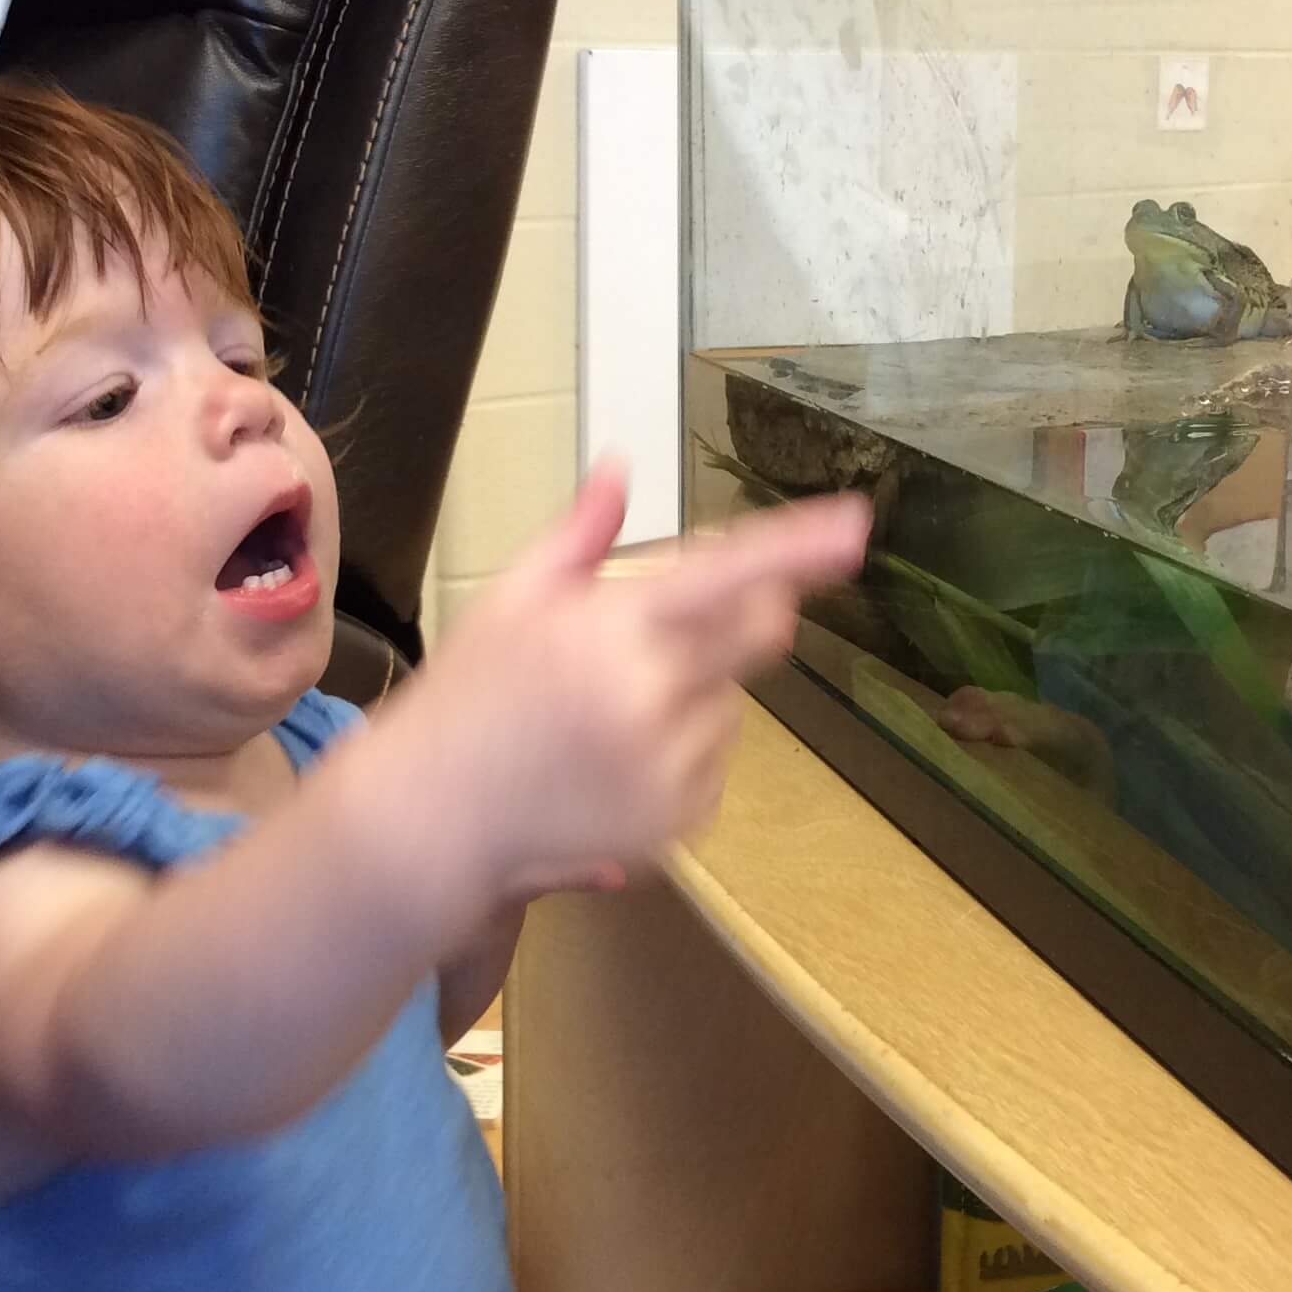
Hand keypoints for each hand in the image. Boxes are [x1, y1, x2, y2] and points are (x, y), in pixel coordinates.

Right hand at [382, 459, 869, 904]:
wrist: (434, 817)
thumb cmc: (471, 696)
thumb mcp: (510, 599)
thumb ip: (577, 535)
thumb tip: (619, 469)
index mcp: (608, 630)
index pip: (725, 575)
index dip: (797, 548)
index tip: (857, 525)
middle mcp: (648, 699)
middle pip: (755, 633)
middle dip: (739, 616)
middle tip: (655, 634)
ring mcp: (667, 769)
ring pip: (730, 704)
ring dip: (694, 696)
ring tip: (604, 718)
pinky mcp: (676, 822)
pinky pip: (714, 765)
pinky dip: (683, 756)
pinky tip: (613, 763)